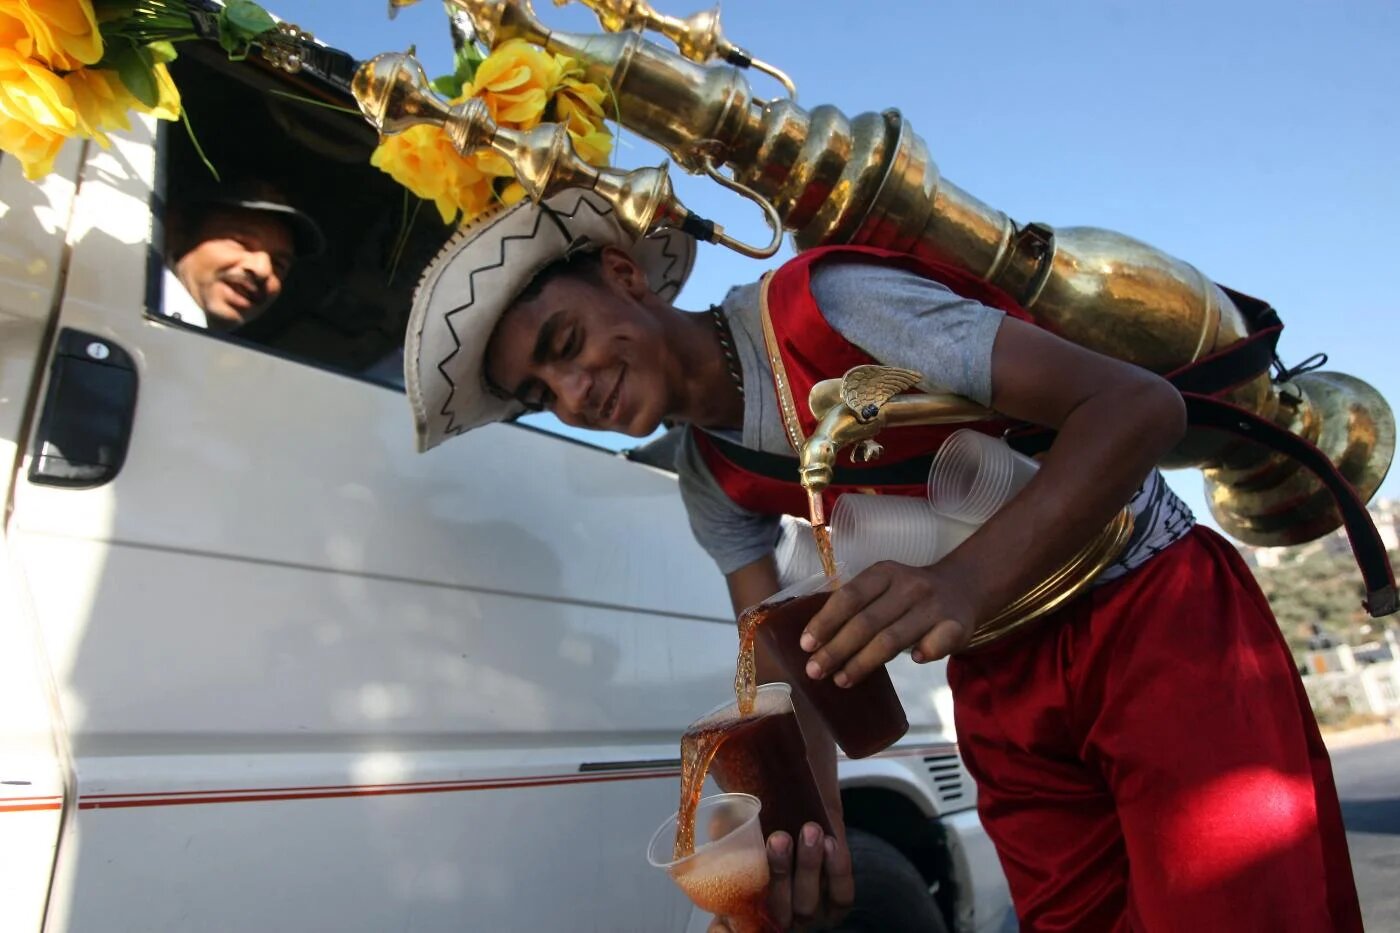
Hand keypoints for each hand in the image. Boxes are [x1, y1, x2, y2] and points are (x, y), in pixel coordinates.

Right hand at [707, 824, 853, 931]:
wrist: (799, 814)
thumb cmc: (762, 822)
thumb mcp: (735, 823)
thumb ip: (726, 830)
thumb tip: (721, 825)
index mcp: (741, 907)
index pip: (724, 930)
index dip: (722, 931)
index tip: (725, 918)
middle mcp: (774, 919)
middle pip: (776, 912)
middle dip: (779, 873)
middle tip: (779, 838)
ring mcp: (807, 916)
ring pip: (808, 905)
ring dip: (809, 866)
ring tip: (810, 830)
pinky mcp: (837, 906)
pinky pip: (841, 896)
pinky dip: (837, 870)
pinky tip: (830, 843)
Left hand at [800, 561, 975, 686]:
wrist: (963, 588)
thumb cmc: (909, 596)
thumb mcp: (883, 588)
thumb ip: (857, 607)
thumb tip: (816, 643)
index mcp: (885, 573)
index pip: (849, 597)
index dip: (825, 621)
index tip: (805, 645)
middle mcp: (909, 586)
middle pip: (866, 622)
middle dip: (836, 649)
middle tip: (814, 671)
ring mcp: (934, 606)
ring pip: (892, 639)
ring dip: (863, 663)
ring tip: (841, 680)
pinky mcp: (956, 625)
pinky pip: (936, 644)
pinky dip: (924, 652)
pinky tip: (913, 661)